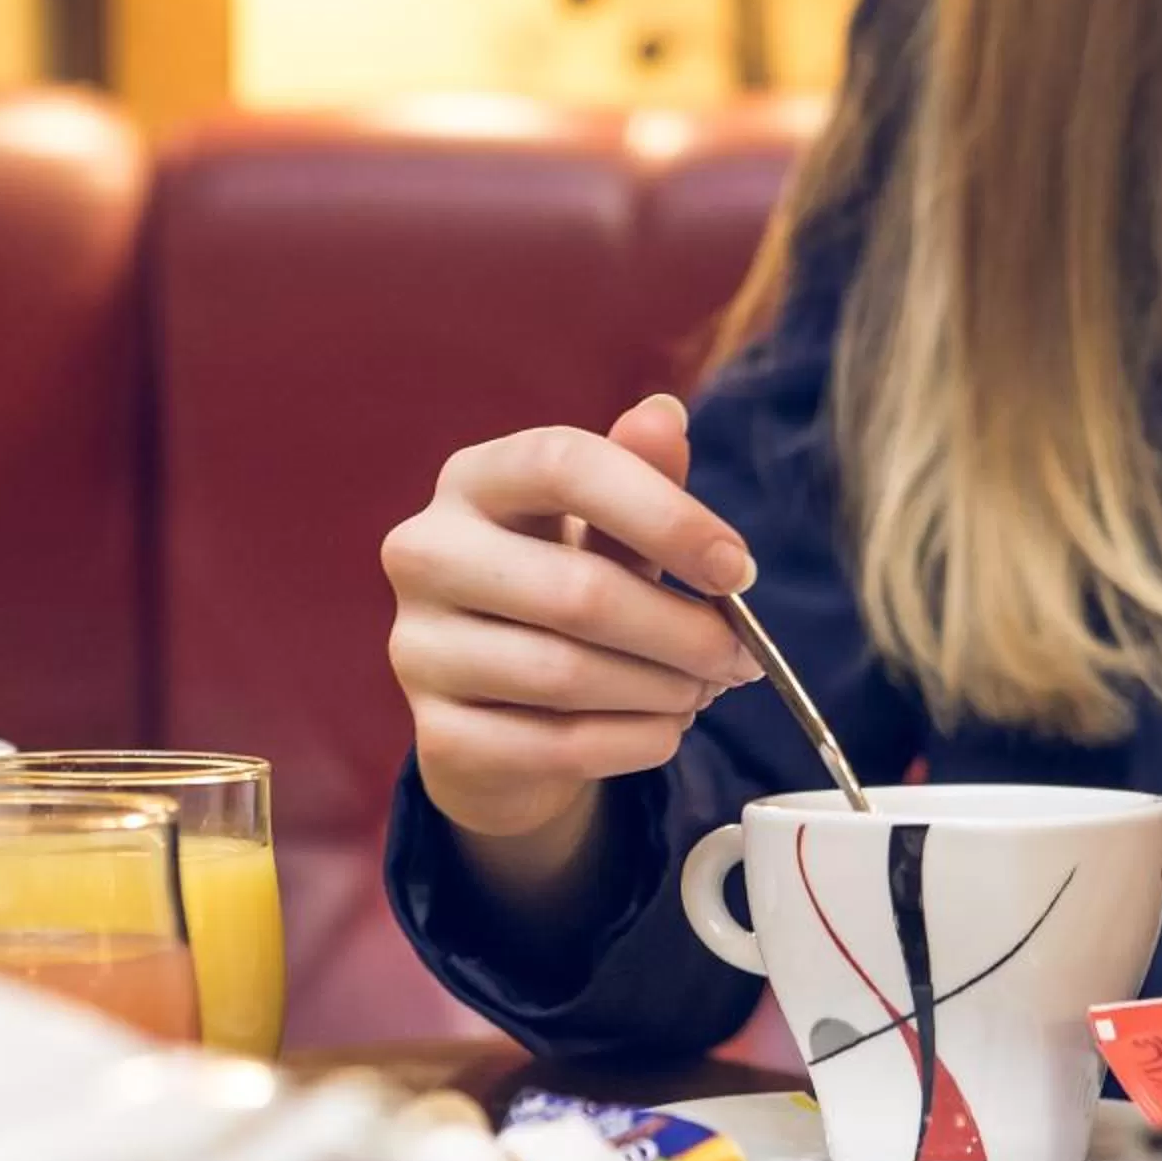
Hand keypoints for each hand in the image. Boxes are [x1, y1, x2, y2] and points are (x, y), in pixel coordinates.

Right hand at [382, 394, 763, 845]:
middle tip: (741, 656)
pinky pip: (558, 745)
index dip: (663, 514)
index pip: (561, 464)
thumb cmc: (562, 596)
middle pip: (577, 591)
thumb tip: (666, 415)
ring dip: (665, 690)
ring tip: (703, 689)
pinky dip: (635, 743)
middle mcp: (425, 554)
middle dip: (684, 631)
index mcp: (471, 480)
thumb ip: (639, 479)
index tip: (739, 570)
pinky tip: (664, 730)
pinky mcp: (437, 736)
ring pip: (569, 674)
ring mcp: (420, 649)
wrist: (498, 716)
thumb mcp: (604, 532)